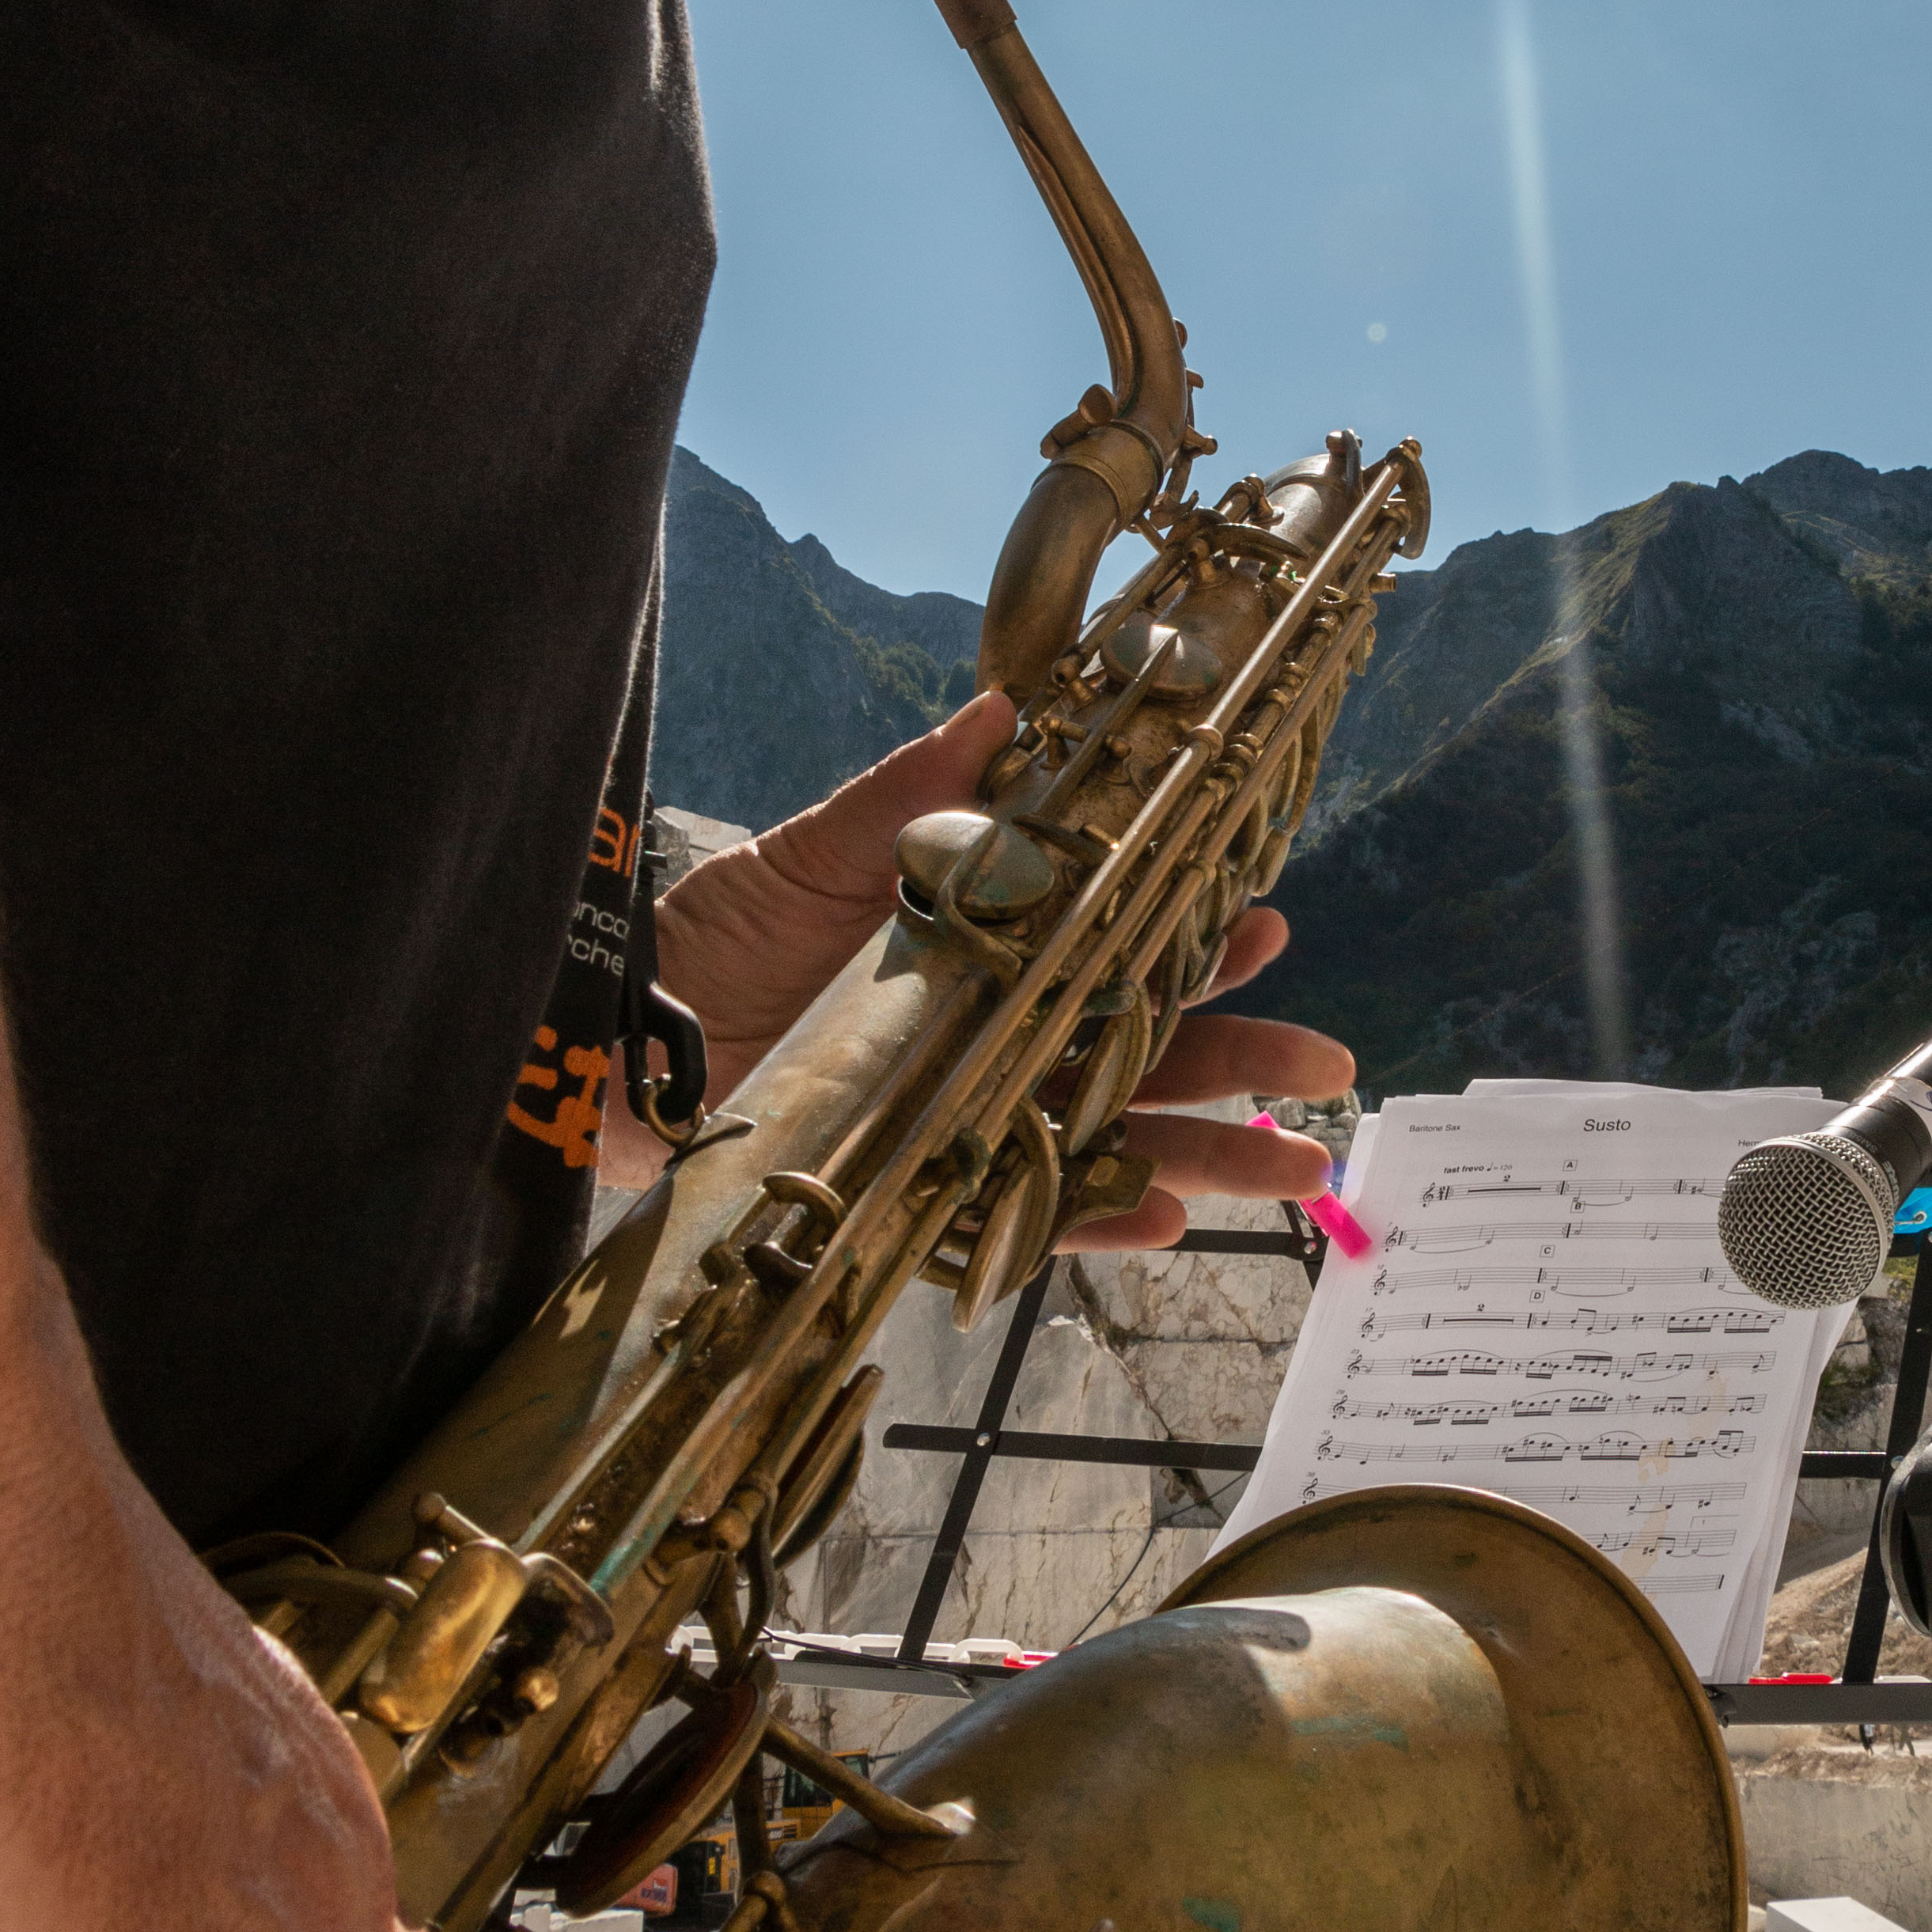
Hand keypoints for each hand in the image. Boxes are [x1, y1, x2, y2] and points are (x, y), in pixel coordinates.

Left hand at [648, 696, 1353, 1244]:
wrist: (603, 1040)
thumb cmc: (711, 939)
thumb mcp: (816, 855)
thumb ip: (912, 793)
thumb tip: (1001, 710)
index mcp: (982, 952)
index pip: (1112, 947)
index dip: (1194, 941)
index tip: (1269, 921)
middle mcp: (987, 1040)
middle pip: (1137, 1052)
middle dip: (1239, 1060)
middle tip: (1329, 1069)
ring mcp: (959, 1122)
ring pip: (1107, 1142)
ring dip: (1203, 1156)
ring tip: (1292, 1172)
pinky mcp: (913, 1197)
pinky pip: (1022, 1220)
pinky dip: (1092, 1221)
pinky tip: (1163, 1220)